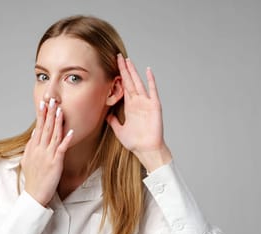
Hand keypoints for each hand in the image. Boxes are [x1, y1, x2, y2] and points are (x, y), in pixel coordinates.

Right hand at [20, 99, 72, 206]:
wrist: (34, 194)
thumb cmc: (33, 179)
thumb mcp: (27, 160)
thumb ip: (31, 146)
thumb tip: (35, 133)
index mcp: (33, 148)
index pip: (37, 127)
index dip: (41, 115)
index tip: (42, 103)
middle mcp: (39, 149)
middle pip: (44, 128)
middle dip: (48, 113)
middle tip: (52, 100)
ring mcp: (47, 156)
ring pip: (53, 135)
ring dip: (57, 122)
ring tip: (60, 110)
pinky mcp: (55, 163)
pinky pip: (61, 149)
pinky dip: (66, 140)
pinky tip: (70, 132)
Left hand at [107, 54, 171, 171]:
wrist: (146, 150)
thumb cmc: (136, 142)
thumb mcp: (120, 131)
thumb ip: (113, 122)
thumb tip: (106, 115)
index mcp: (130, 107)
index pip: (123, 87)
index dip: (119, 76)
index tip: (114, 66)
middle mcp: (138, 102)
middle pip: (129, 82)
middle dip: (124, 69)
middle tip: (119, 56)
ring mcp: (146, 103)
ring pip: (138, 83)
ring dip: (133, 72)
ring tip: (128, 60)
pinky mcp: (154, 106)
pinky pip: (152, 91)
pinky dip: (151, 81)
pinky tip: (148, 71)